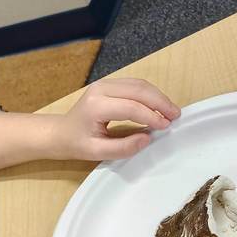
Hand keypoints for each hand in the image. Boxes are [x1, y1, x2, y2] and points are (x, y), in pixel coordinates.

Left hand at [52, 78, 180, 160]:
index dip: (151, 116)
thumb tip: (147, 139)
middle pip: (138, 90)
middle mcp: (101, 89)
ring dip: (157, 97)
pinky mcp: (110, 84)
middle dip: (160, 102)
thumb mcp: (97, 152)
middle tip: (175, 116)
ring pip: (139, 84)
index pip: (131, 107)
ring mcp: (105, 84)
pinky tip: (159, 106)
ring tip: (171, 111)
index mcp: (96, 106)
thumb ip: (123, 148)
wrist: (61, 132)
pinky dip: (150, 94)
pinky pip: (135, 85)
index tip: (165, 126)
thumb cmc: (76, 143)